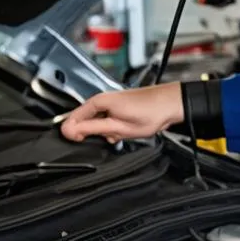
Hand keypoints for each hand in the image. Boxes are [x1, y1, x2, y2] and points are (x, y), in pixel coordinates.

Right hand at [59, 84, 183, 143]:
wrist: (170, 105)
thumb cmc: (150, 113)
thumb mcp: (117, 127)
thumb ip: (91, 129)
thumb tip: (69, 130)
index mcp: (98, 102)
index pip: (72, 118)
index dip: (74, 132)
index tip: (81, 140)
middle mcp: (103, 100)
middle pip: (85, 121)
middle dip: (95, 133)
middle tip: (110, 136)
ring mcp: (111, 103)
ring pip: (98, 123)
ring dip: (107, 132)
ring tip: (121, 132)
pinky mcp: (119, 108)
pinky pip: (109, 121)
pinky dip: (115, 129)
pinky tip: (125, 130)